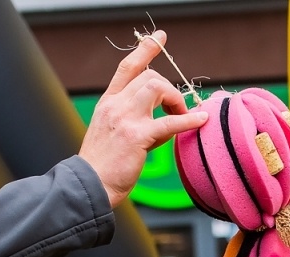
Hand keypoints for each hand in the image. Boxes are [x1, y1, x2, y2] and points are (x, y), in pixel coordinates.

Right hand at [77, 32, 208, 207]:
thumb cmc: (102, 166)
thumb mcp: (112, 134)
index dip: (145, 50)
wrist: (89, 185)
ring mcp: (124, 118)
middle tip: (177, 109)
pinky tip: (200, 120)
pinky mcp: (136, 136)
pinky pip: (169, 122)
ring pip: (157, 88)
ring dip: (176, 100)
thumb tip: (163, 122)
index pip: (127, 68)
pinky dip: (189, 120)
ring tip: (183, 116)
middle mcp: (115, 105)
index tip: (159, 38)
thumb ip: (132, 121)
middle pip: (149, 76)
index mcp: (108, 103)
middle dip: (169, 89)